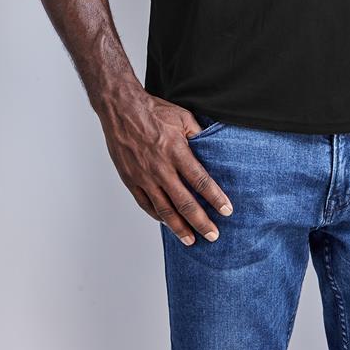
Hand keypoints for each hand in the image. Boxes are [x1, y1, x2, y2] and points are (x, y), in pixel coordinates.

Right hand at [97, 87, 233, 245]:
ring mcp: (144, 177)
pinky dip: (158, 217)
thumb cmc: (154, 111)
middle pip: (184, 202)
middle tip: (213, 235)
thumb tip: (213, 148)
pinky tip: (168, 224)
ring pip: (164, 210)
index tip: (227, 211)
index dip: (215, 198)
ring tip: (192, 240)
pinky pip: (146, 205)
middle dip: (201, 221)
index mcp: (176, 152)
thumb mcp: (183, 117)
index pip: (200, 181)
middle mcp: (160, 168)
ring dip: (179, 227)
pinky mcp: (131, 180)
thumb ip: (199, 135)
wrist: (121, 110)